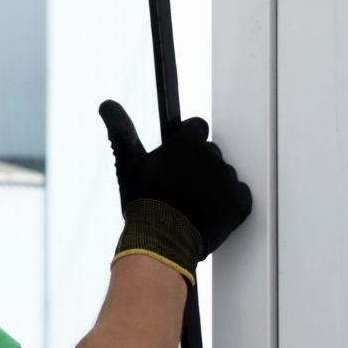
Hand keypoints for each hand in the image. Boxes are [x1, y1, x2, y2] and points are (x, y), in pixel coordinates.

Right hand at [99, 101, 252, 282]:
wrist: (161, 242)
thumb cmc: (144, 203)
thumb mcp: (129, 163)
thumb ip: (121, 130)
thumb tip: (107, 104)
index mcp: (186, 143)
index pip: (197, 127)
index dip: (187, 141)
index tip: (179, 157)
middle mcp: (211, 157)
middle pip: (210, 152)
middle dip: (199, 165)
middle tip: (181, 186)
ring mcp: (227, 180)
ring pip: (224, 174)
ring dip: (213, 184)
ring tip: (193, 203)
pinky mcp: (239, 203)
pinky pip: (240, 195)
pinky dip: (229, 203)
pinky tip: (210, 211)